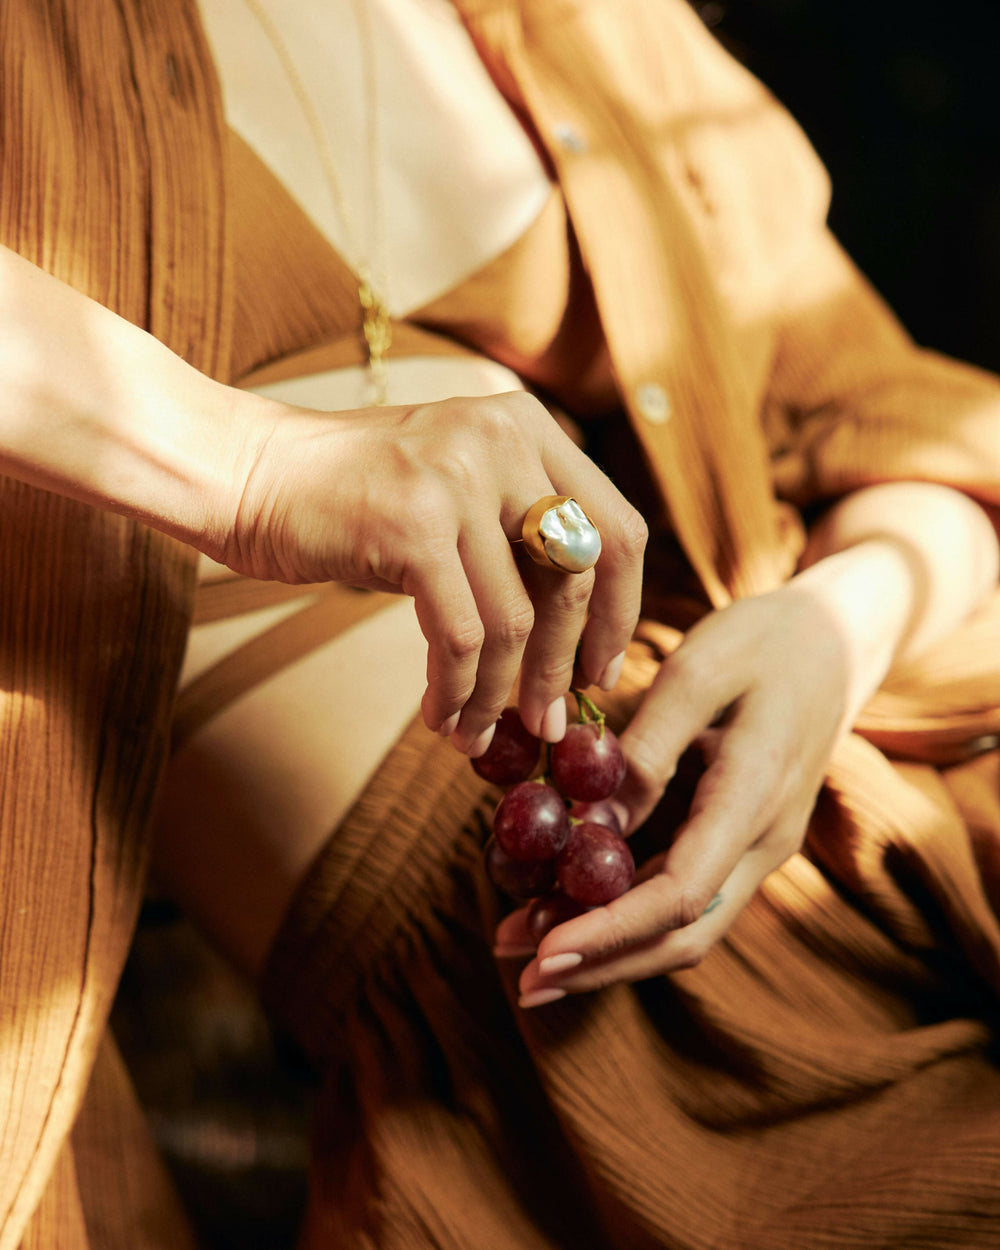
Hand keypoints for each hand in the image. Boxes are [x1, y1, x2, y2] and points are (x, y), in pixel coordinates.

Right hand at [221, 390, 646, 751]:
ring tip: (480, 734)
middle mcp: (503, 440)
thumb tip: (570, 643)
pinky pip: (460, 637)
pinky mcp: (412, 525)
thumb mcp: (452, 492)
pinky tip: (442, 715)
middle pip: (578, 579)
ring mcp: (457, 478)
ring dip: (501, 694)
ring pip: (516, 621)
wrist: (247, 473)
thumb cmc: (350, 497)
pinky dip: (457, 691)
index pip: (617, 529)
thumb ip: (513, 539)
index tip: (601, 672)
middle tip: (548, 723)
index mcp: (527, 427)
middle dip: (562, 667)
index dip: (623, 612)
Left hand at [502, 545, 915, 1003]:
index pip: (682, 892)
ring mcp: (756, 847)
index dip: (611, 931)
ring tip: (522, 951)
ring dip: (608, 949)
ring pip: (685, 927)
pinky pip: (684, 894)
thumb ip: (648, 743)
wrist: (836, 641)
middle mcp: (763, 841)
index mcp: (756, 796)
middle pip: (684, 935)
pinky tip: (567, 907)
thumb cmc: (765, 642)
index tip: (544, 951)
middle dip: (601, 964)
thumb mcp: (701, 668)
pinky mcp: (739, 840)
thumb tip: (591, 819)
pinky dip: (625, 913)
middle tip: (521, 981)